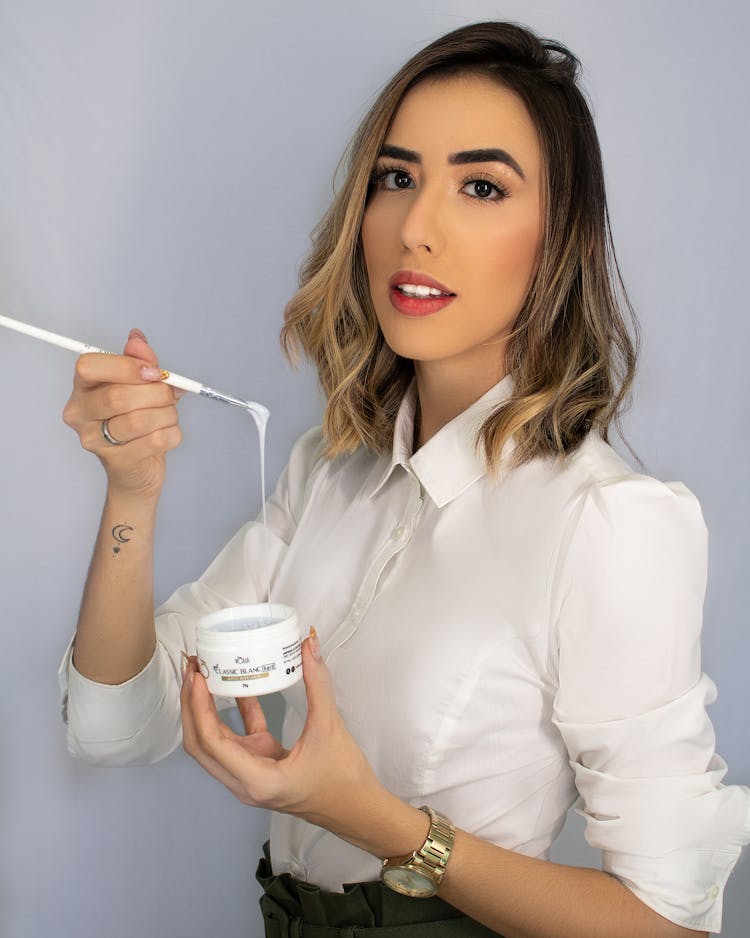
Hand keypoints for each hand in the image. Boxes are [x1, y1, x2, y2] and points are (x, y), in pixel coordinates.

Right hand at [62, 328, 181, 497]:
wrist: (137, 468)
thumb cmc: (136, 421)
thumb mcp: (140, 385)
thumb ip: (140, 361)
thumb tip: (137, 339)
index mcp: (82, 388)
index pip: (89, 366)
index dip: (127, 366)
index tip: (154, 372)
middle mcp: (80, 414)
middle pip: (118, 396)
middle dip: (156, 393)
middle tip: (169, 395)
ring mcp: (94, 441)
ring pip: (139, 420)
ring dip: (166, 414)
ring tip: (169, 414)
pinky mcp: (117, 462)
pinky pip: (155, 441)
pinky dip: (172, 433)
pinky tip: (167, 432)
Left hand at [180, 630, 386, 837]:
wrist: (357, 810)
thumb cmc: (344, 779)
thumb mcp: (329, 728)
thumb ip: (317, 684)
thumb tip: (308, 645)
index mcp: (256, 780)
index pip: (211, 742)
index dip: (198, 707)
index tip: (197, 675)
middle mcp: (244, 782)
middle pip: (200, 744)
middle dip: (190, 705)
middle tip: (191, 668)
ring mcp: (250, 775)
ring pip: (214, 742)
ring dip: (204, 710)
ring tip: (203, 674)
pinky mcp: (260, 766)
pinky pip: (238, 739)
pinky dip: (234, 714)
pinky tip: (237, 686)